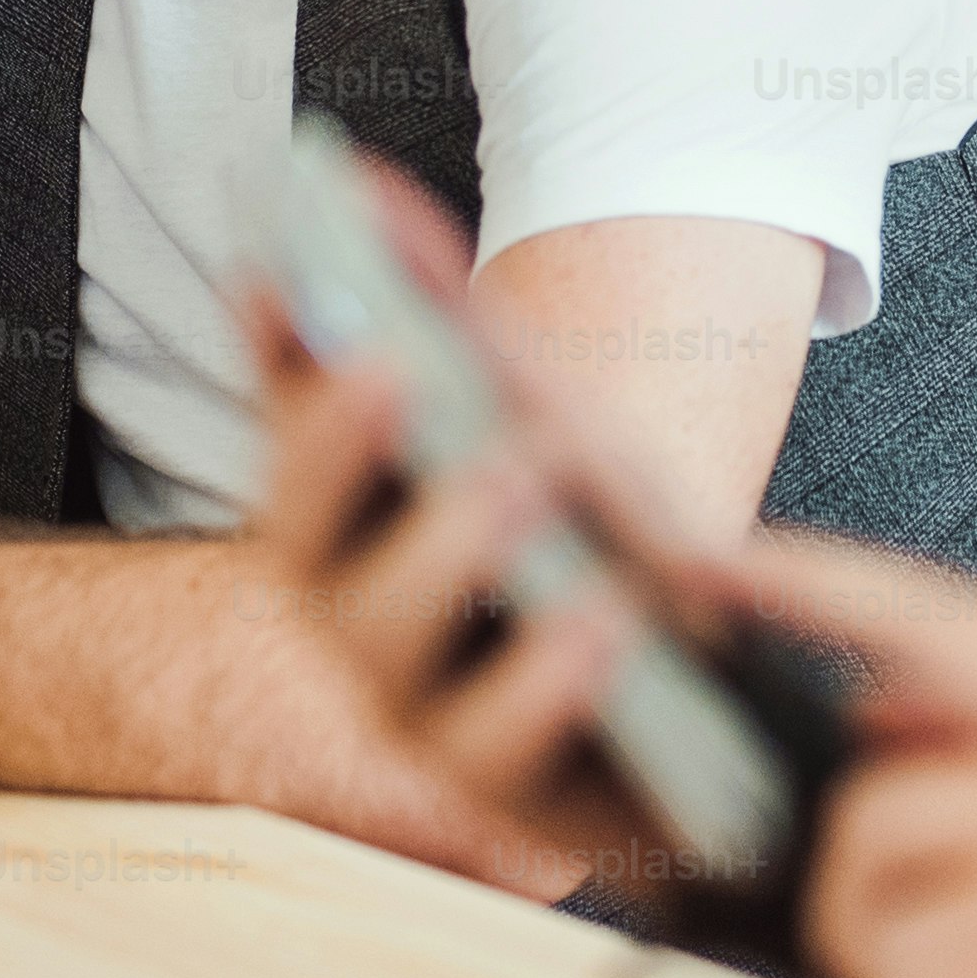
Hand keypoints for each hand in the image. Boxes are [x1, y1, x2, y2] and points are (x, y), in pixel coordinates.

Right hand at [240, 153, 732, 886]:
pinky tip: (605, 618)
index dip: (276, 350)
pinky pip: (499, 750)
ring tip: (518, 477)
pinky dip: (544, 683)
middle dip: (340, 448)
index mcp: (349, 515)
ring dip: (446, 552)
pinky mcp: (502, 791)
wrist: (700, 685)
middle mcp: (355, 611)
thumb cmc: (592, 531)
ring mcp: (418, 708)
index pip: (290, 422)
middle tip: (397, 368)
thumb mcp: (541, 409)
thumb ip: (448, 314)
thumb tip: (357, 186)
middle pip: (303, 539)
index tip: (279, 267)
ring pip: (390, 645)